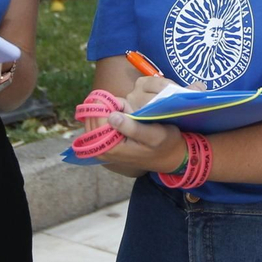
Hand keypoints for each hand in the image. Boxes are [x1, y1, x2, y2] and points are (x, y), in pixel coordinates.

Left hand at [90, 75, 205, 173]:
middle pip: (93, 116)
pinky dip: (109, 113)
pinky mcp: (104, 142)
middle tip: (129, 110)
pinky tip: (124, 116)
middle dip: (109, 106)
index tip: (126, 106)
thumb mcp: (155, 135)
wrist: (168, 156)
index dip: (110, 105)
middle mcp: (101, 149)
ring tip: (128, 114)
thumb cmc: (165, 144)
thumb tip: (111, 116)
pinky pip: (98, 121)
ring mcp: (101, 146)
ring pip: (94, 116)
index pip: (97, 118)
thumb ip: (133, 127)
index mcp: (112, 149)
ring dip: (109, 109)